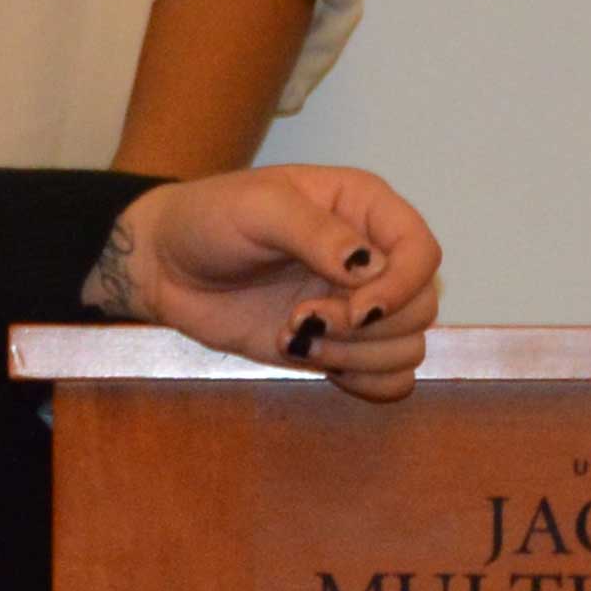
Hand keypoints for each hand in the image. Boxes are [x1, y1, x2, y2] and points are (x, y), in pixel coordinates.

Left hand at [92, 167, 439, 401]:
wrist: (166, 266)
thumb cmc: (210, 219)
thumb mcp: (258, 208)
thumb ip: (316, 232)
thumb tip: (368, 268)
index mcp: (366, 209)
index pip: (423, 252)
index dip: (403, 286)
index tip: (354, 308)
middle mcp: (373, 258)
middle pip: (422, 306)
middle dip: (367, 327)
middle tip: (303, 318)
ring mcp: (358, 306)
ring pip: (407, 347)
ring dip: (356, 355)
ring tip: (295, 336)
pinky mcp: (339, 347)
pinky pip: (388, 378)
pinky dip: (362, 382)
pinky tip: (310, 358)